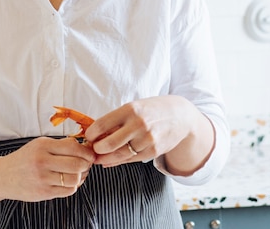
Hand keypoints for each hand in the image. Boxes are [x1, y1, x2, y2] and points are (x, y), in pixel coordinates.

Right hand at [0, 136, 94, 201]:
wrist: (4, 176)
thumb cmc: (25, 158)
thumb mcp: (39, 145)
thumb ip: (61, 144)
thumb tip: (84, 145)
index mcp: (43, 146)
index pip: (74, 147)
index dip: (86, 151)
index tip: (90, 153)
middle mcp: (42, 162)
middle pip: (77, 164)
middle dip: (87, 164)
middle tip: (87, 163)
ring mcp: (42, 179)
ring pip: (75, 179)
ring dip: (81, 176)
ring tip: (79, 173)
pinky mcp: (43, 193)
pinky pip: (68, 190)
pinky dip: (73, 186)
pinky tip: (70, 181)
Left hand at [84, 96, 212, 172]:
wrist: (181, 117)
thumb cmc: (152, 110)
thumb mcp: (135, 107)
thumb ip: (117, 120)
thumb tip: (95, 135)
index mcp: (131, 109)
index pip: (102, 124)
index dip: (91, 134)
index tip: (89, 136)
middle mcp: (139, 124)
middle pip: (108, 144)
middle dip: (96, 149)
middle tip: (93, 149)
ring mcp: (147, 140)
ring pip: (118, 155)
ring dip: (105, 159)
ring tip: (99, 158)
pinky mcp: (152, 152)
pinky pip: (130, 160)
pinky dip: (117, 162)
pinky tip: (110, 161)